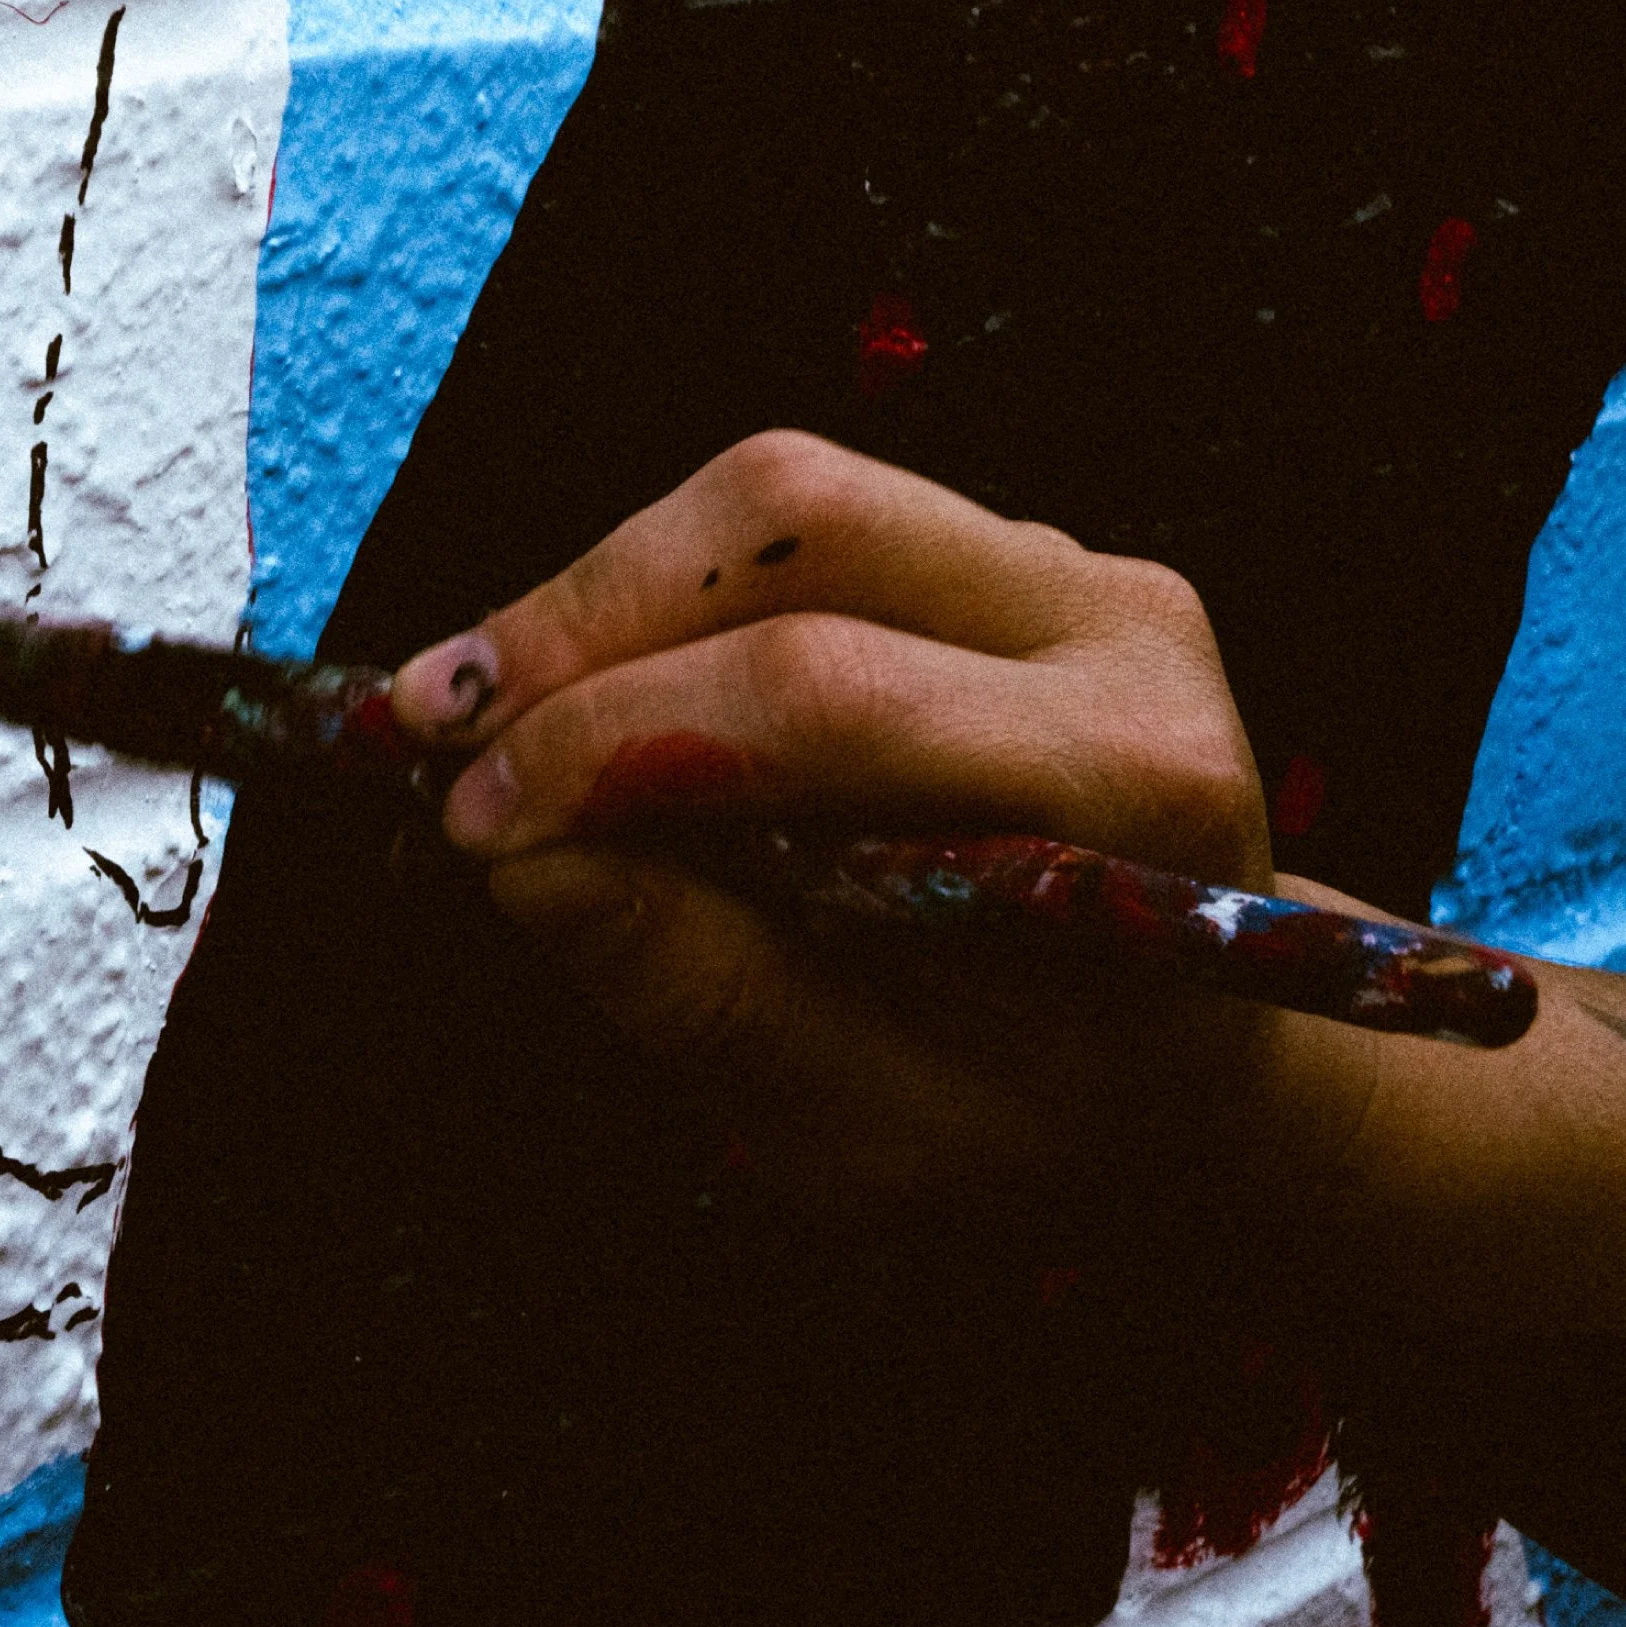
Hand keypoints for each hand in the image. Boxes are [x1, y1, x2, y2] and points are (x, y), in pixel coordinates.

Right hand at [390, 432, 1315, 1243]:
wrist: (1194, 1073)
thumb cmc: (1046, 1126)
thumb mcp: (873, 1129)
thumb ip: (704, 990)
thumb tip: (515, 855)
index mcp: (1124, 786)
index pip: (828, 693)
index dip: (614, 741)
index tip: (469, 819)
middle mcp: (1117, 629)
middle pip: (797, 524)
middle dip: (582, 617)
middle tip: (432, 722)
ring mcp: (1067, 570)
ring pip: (784, 497)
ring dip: (605, 592)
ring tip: (490, 708)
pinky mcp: (1003, 558)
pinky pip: (800, 525)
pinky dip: (663, 596)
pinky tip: (589, 694)